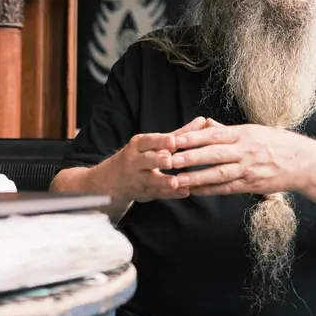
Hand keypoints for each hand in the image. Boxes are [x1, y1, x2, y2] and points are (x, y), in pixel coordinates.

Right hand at [96, 116, 218, 203]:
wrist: (112, 180)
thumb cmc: (140, 156)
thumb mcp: (153, 143)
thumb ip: (179, 134)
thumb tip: (203, 121)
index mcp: (138, 145)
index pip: (149, 141)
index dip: (161, 141)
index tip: (174, 141)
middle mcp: (135, 161)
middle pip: (147, 160)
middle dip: (158, 160)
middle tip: (170, 160)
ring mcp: (138, 178)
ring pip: (151, 179)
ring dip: (164, 181)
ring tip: (177, 182)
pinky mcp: (144, 193)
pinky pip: (158, 194)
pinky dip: (171, 194)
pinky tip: (184, 192)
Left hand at [167, 123, 315, 195]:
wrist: (304, 162)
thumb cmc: (277, 143)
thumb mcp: (254, 130)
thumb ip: (227, 130)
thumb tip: (205, 125)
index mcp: (244, 134)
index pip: (213, 135)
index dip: (192, 138)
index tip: (173, 139)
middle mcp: (245, 150)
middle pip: (213, 154)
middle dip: (189, 157)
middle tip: (168, 160)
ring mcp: (249, 169)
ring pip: (218, 173)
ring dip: (196, 177)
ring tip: (177, 180)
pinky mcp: (252, 185)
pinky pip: (227, 188)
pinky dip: (210, 190)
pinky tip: (195, 191)